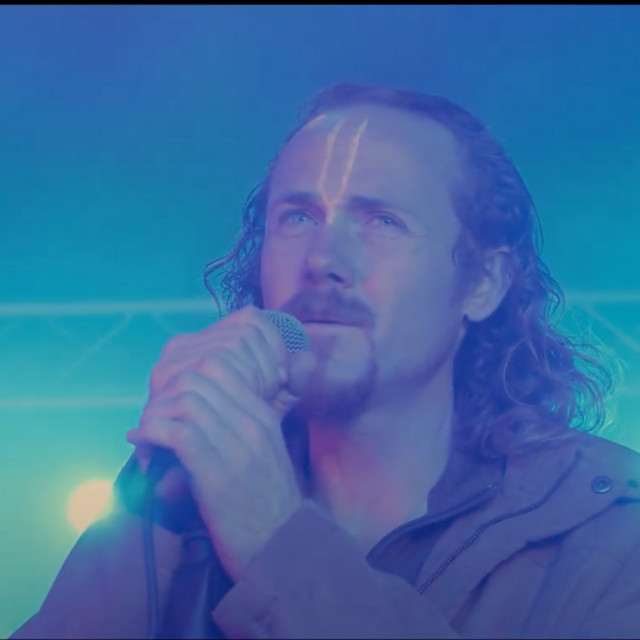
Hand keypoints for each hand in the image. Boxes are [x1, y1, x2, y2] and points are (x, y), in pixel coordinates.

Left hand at [126, 305, 315, 580]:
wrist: (282, 547)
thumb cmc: (264, 501)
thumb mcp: (261, 451)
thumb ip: (236, 425)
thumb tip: (190, 408)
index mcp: (262, 415)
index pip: (219, 366)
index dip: (183, 379)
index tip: (169, 404)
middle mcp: (252, 424)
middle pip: (197, 377)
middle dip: (165, 394)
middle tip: (153, 419)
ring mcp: (237, 448)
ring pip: (185, 400)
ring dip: (155, 414)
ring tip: (147, 436)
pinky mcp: (218, 476)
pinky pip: (178, 433)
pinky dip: (152, 434)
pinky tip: (145, 448)